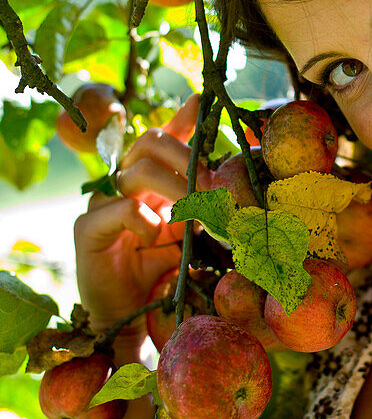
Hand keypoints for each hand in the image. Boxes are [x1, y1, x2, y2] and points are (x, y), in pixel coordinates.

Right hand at [74, 94, 212, 354]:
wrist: (134, 317)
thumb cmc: (165, 272)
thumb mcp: (195, 231)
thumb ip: (207, 204)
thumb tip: (236, 179)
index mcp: (152, 180)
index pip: (165, 137)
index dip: (183, 118)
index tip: (202, 101)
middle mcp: (126, 184)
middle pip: (150, 142)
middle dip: (186, 157)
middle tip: (211, 183)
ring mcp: (104, 203)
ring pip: (137, 173)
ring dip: (174, 189)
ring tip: (194, 211)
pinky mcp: (88, 228)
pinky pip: (117, 208)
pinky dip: (143, 220)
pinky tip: (156, 237)